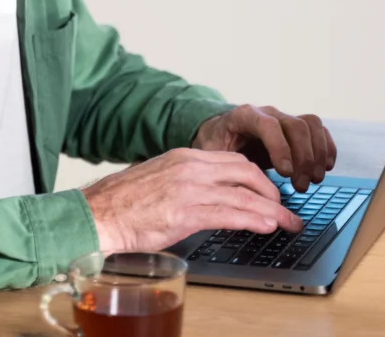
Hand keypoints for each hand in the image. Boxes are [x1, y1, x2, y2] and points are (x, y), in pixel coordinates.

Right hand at [80, 148, 303, 252]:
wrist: (97, 214)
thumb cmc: (122, 202)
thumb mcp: (159, 180)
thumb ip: (185, 182)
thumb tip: (209, 196)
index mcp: (184, 157)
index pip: (234, 161)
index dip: (258, 178)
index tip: (269, 192)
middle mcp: (190, 168)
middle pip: (246, 173)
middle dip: (271, 192)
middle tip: (283, 209)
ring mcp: (188, 189)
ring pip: (244, 195)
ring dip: (272, 211)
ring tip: (287, 223)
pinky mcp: (185, 213)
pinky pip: (230, 214)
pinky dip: (253, 220)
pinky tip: (266, 226)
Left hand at [192, 105, 336, 192]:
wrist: (219, 132)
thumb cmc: (215, 144)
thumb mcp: (211, 154)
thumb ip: (223, 165)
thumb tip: (237, 188)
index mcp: (244, 116)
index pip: (268, 125)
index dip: (280, 148)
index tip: (286, 173)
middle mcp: (268, 113)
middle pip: (295, 125)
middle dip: (303, 158)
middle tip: (301, 185)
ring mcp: (284, 118)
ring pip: (311, 125)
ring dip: (317, 154)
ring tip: (313, 180)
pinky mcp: (295, 127)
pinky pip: (318, 130)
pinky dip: (326, 148)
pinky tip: (325, 168)